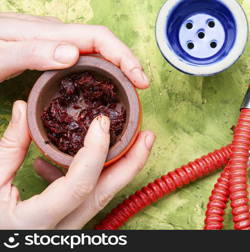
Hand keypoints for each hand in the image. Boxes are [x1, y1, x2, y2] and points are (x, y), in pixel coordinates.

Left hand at [0, 12, 148, 87]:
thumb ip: (32, 52)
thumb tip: (74, 53)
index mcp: (49, 33)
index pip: (99, 38)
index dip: (125, 57)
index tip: (140, 80)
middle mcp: (55, 33)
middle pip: (103, 42)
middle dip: (127, 62)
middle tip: (140, 89)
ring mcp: (51, 40)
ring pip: (94, 49)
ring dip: (116, 66)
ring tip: (127, 87)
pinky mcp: (47, 49)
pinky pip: (81, 56)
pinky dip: (99, 69)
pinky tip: (100, 83)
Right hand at [0, 101, 154, 228]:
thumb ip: (10, 147)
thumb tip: (26, 110)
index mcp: (37, 221)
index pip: (79, 185)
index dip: (95, 151)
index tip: (102, 123)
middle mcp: (60, 230)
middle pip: (105, 193)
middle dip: (131, 163)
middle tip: (146, 136)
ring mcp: (67, 230)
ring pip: (102, 197)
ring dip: (120, 168)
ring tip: (134, 142)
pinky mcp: (67, 224)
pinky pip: (87, 199)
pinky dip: (93, 176)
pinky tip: (82, 156)